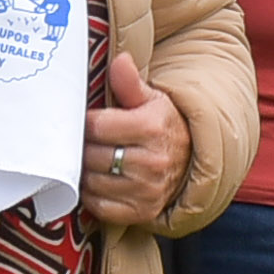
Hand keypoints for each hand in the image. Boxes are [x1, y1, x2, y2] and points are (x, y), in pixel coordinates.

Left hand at [80, 51, 186, 228]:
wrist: (190, 160)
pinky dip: (93, 195)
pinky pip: (99, 206)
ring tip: (92, 160)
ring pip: (92, 181)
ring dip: (85, 171)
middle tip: (87, 142)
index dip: (85, 123)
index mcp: (152, 128)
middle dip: (84, 147)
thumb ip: (130, 82)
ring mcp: (147, 190)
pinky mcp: (141, 212)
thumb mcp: (151, 99)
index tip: (87, 121)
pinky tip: (99, 181)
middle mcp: (152, 162)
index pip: (96, 126)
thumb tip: (120, 60)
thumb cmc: (162, 125)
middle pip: (91, 155)